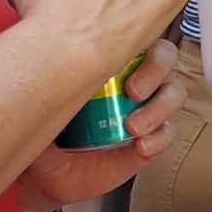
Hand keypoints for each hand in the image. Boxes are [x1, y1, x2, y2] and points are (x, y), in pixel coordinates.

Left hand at [17, 37, 186, 211]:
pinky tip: (140, 146)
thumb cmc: (39, 125)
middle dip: (155, 72)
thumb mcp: (39, 92)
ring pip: (172, 95)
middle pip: (165, 60)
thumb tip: (43, 41)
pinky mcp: (146, 143)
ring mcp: (143, 111)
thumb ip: (47, 68)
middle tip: (133, 92)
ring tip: (134, 127)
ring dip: (159, 108)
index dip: (142, 45)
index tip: (121, 62)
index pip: (139, 38)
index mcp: (110, 60)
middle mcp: (131, 81)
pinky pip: (166, 134)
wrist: (39, 173)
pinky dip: (159, 138)